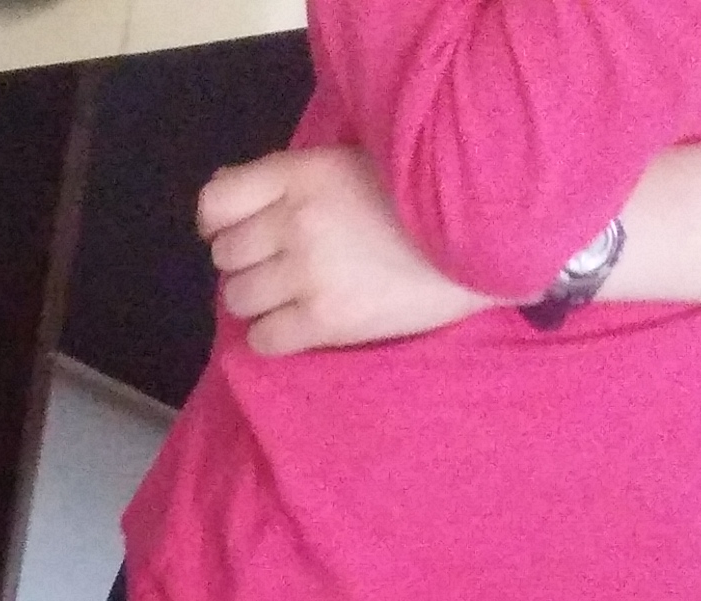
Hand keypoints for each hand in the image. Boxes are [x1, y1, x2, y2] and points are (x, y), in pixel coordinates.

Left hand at [202, 147, 496, 354]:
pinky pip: (263, 338)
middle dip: (248, 263)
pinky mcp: (325, 319)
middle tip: (285, 266)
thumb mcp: (350, 163)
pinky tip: (303, 324)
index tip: (242, 233)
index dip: (219, 223)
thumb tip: (219, 193)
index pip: (215, 204)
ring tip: (296, 295)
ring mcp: (308, 270)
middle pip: (226, 256)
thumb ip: (287, 177)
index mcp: (302, 174)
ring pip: (237, 298)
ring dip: (259, 300)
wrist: (486, 235)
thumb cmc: (421, 195)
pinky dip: (275, 335)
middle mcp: (296, 220)